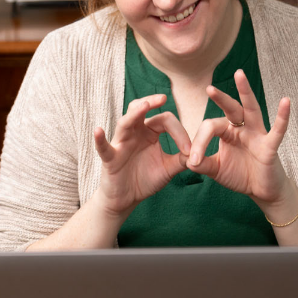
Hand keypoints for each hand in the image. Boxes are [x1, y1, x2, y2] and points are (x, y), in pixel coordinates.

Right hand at [93, 94, 190, 216]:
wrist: (127, 199)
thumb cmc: (145, 179)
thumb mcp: (168, 169)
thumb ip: (182, 160)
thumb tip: (198, 153)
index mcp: (150, 132)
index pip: (165, 121)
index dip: (179, 133)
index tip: (189, 151)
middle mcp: (134, 133)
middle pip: (141, 110)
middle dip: (151, 102)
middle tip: (163, 98)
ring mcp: (121, 143)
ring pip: (125, 123)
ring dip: (134, 114)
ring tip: (144, 106)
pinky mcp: (110, 158)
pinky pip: (104, 147)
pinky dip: (100, 139)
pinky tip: (99, 130)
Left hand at [187, 70, 291, 205]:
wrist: (261, 190)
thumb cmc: (239, 175)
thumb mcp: (216, 169)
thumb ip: (202, 164)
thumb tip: (187, 160)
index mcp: (227, 131)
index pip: (210, 127)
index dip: (199, 142)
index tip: (193, 160)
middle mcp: (241, 128)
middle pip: (230, 108)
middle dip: (220, 98)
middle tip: (208, 88)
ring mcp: (257, 134)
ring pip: (251, 109)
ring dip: (245, 92)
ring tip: (239, 74)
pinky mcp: (270, 146)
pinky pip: (277, 130)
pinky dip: (282, 116)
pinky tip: (285, 101)